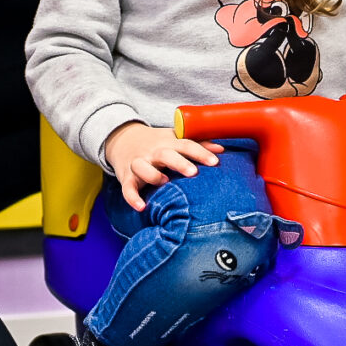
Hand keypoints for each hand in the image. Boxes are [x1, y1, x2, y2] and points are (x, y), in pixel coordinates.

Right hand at [102, 120, 219, 210]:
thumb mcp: (175, 139)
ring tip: (164, 182)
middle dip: (179, 162)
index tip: (215, 162)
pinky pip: (126, 187)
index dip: (200, 152)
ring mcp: (138, 163)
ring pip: (142, 166)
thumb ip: (198, 144)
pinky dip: (132, 197)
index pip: (186, 144)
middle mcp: (153, 152)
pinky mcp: (125, 176)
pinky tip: (141, 207)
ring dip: (152, 174)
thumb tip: (221, 149)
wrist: (123, 139)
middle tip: (193, 172)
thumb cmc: (158, 143)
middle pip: (165, 154)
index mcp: (168, 142)